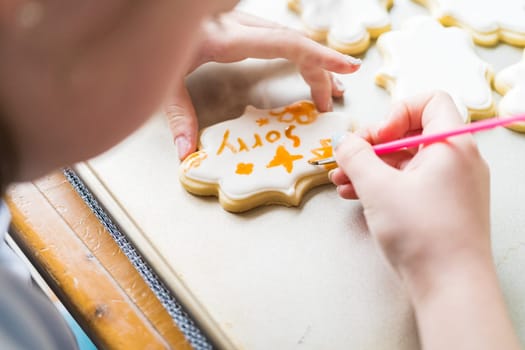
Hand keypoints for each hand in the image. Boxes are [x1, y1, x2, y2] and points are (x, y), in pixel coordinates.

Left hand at [165, 11, 360, 158]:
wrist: (145, 9)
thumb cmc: (150, 39)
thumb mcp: (162, 80)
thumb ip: (177, 116)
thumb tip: (186, 155)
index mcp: (228, 38)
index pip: (288, 44)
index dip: (322, 57)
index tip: (349, 68)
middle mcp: (240, 25)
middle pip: (295, 43)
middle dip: (320, 71)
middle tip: (329, 103)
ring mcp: (239, 21)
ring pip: (288, 38)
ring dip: (311, 62)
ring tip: (327, 89)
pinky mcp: (236, 24)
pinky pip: (277, 37)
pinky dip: (296, 53)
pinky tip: (302, 66)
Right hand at [330, 91, 490, 281]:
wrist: (449, 286)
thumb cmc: (421, 232)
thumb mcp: (378, 187)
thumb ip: (355, 156)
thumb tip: (344, 140)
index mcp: (451, 144)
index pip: (430, 102)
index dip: (397, 111)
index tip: (377, 136)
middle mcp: (457, 160)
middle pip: (411, 133)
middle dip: (373, 144)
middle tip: (348, 158)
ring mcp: (452, 185)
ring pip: (406, 161)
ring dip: (371, 167)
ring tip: (341, 180)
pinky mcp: (442, 206)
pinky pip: (411, 183)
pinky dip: (384, 184)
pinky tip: (355, 195)